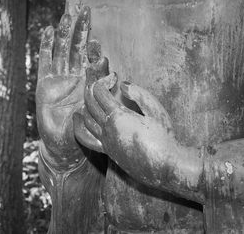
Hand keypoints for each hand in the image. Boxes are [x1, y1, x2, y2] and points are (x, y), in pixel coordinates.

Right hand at [36, 7, 107, 169]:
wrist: (62, 143)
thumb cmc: (81, 130)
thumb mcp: (93, 112)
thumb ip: (100, 94)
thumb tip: (113, 76)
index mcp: (89, 82)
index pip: (93, 61)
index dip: (95, 50)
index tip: (98, 44)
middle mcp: (75, 76)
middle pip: (78, 48)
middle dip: (81, 30)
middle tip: (85, 11)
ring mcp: (59, 77)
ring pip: (62, 50)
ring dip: (65, 33)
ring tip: (68, 15)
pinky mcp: (44, 82)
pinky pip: (45, 61)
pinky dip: (46, 46)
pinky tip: (48, 30)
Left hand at [74, 72, 202, 199]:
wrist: (165, 167)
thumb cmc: (165, 138)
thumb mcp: (156, 111)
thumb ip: (140, 95)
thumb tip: (122, 85)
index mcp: (118, 117)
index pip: (99, 92)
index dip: (104, 80)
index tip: (114, 77)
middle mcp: (107, 129)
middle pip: (89, 103)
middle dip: (92, 89)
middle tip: (102, 82)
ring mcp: (105, 141)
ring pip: (85, 119)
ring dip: (86, 104)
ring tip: (93, 95)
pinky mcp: (107, 151)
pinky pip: (85, 138)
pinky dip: (79, 126)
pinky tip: (78, 119)